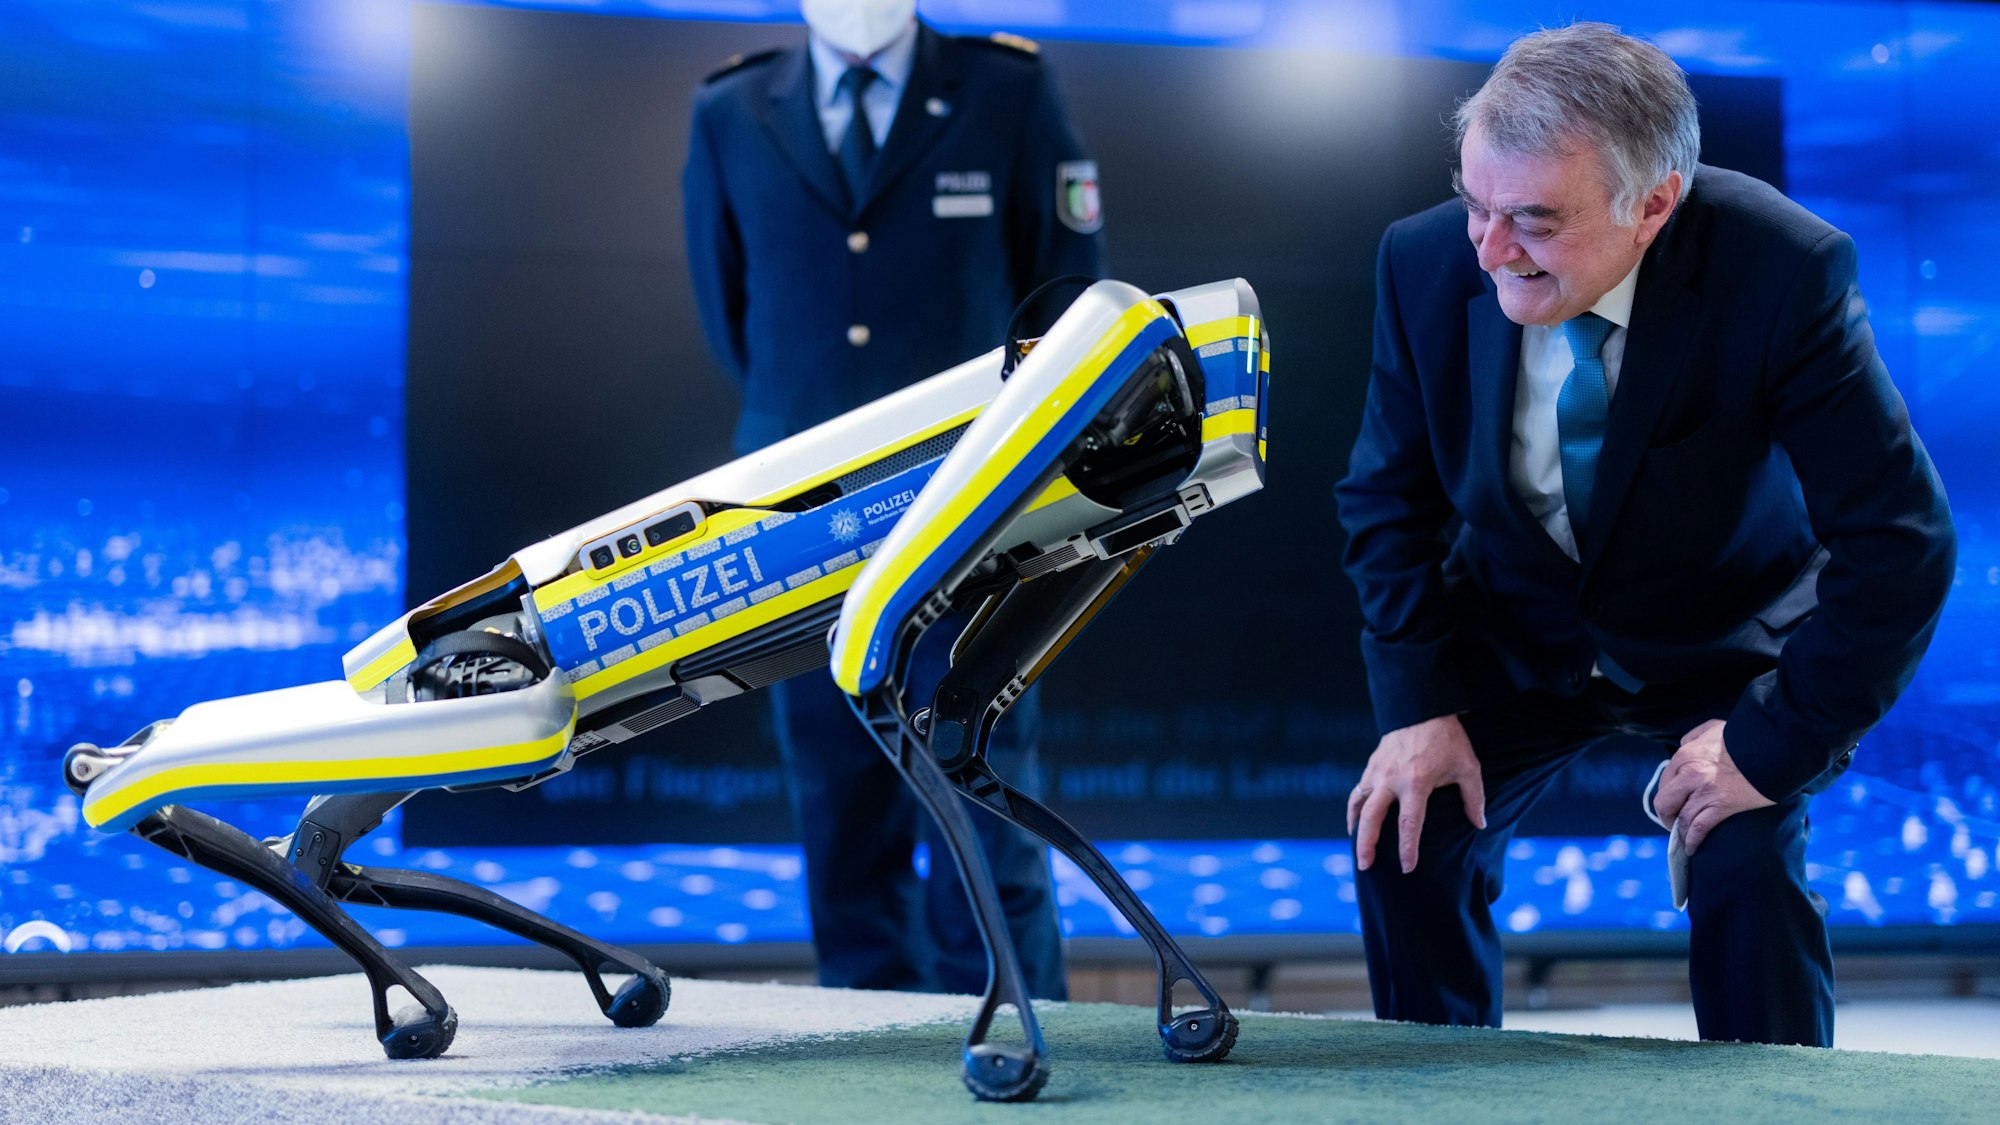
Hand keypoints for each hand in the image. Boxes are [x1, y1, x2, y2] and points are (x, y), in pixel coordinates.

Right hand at [1347, 714, 1486, 873]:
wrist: (1424, 707)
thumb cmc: (1449, 740)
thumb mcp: (1468, 768)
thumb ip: (1474, 799)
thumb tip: (1479, 824)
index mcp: (1416, 782)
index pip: (1409, 824)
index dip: (1408, 848)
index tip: (1407, 867)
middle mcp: (1391, 779)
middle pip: (1371, 818)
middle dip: (1366, 845)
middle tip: (1365, 866)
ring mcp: (1377, 772)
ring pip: (1358, 805)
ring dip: (1355, 830)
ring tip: (1357, 850)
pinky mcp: (1371, 765)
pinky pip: (1358, 793)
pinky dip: (1355, 811)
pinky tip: (1356, 823)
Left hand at [1651, 720, 1774, 854]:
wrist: (1773, 746)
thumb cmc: (1745, 736)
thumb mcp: (1713, 728)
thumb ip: (1693, 736)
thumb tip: (1683, 746)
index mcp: (1685, 755)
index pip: (1665, 782)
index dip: (1667, 797)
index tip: (1673, 806)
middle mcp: (1689, 774)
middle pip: (1665, 803)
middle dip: (1666, 817)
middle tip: (1673, 824)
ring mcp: (1704, 791)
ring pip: (1682, 819)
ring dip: (1680, 833)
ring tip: (1684, 840)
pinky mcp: (1722, 805)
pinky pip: (1699, 828)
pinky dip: (1692, 841)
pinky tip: (1692, 848)